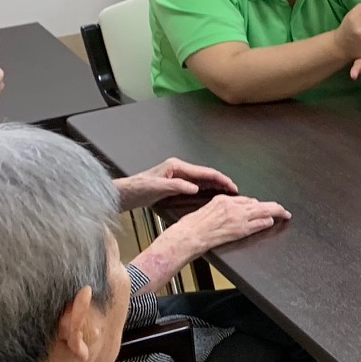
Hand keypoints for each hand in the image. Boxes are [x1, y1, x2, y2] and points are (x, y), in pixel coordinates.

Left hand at [115, 157, 238, 209]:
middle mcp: (179, 169)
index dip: (220, 179)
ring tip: (228, 193)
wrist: (125, 194)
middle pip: (206, 175)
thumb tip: (196, 188)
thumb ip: (177, 186)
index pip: (204, 172)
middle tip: (235, 191)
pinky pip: (196, 185)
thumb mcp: (157, 187)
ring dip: (216, 186)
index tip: (231, 186)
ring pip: (203, 180)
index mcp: (176, 166)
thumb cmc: (137, 189)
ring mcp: (177, 176)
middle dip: (222, 182)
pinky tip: (213, 194)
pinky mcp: (176, 184)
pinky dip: (207, 189)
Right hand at [158, 194, 289, 261]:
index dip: (257, 204)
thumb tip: (231, 213)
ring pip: (262, 211)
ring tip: (284, 214)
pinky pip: (258, 223)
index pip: (246, 199)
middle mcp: (231, 206)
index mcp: (222, 200)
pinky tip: (272, 222)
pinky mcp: (239, 229)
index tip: (262, 206)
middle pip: (258, 203)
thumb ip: (220, 210)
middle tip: (282, 209)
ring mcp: (237, 217)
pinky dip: (267, 222)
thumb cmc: (192, 227)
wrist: (188, 236)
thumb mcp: (206, 211)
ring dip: (276, 212)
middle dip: (272, 206)